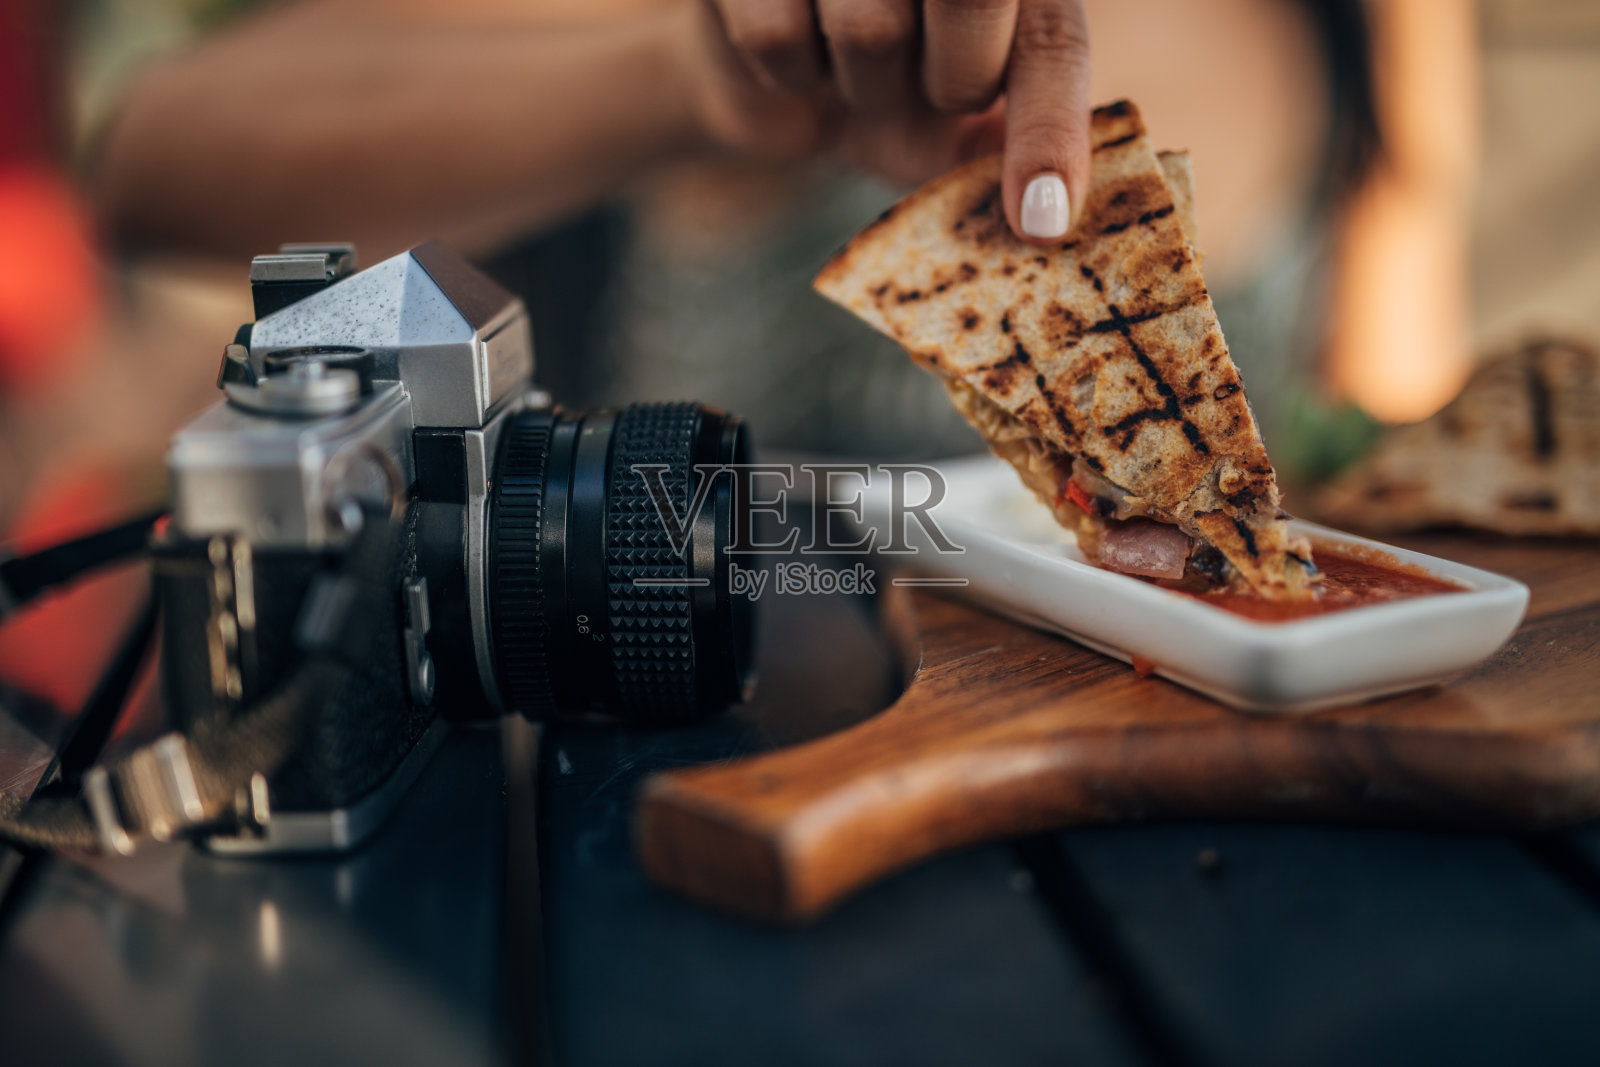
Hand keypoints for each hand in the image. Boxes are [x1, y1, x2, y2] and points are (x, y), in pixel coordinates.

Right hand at [677, 0, 1090, 242]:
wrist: (777, 75)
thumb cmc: (889, 92)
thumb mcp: (955, 134)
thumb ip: (1001, 151)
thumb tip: (1047, 207)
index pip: (1051, 37)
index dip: (1051, 129)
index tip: (1044, 221)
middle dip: (953, 79)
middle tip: (929, 89)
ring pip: (869, 31)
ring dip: (862, 87)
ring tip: (853, 69)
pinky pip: (779, 39)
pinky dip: (788, 76)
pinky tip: (796, 55)